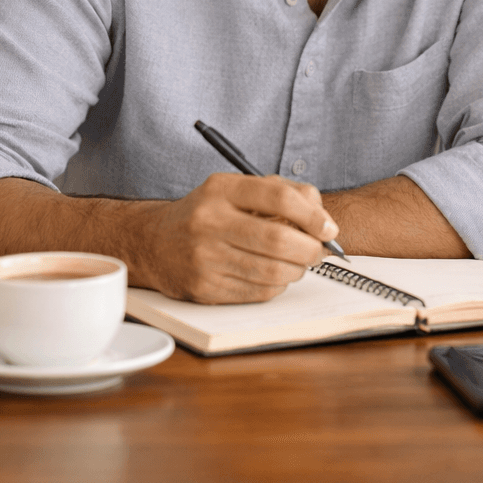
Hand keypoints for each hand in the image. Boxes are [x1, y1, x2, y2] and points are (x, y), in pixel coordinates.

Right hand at [134, 173, 338, 303]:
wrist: (154, 243)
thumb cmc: (208, 213)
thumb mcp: (238, 189)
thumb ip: (283, 192)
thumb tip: (323, 219)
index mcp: (221, 190)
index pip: (279, 198)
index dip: (313, 215)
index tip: (329, 228)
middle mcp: (209, 222)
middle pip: (279, 240)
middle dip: (311, 249)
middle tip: (320, 250)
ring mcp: (204, 258)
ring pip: (272, 271)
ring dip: (298, 270)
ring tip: (299, 263)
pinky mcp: (204, 288)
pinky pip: (258, 292)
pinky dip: (277, 285)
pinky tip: (275, 275)